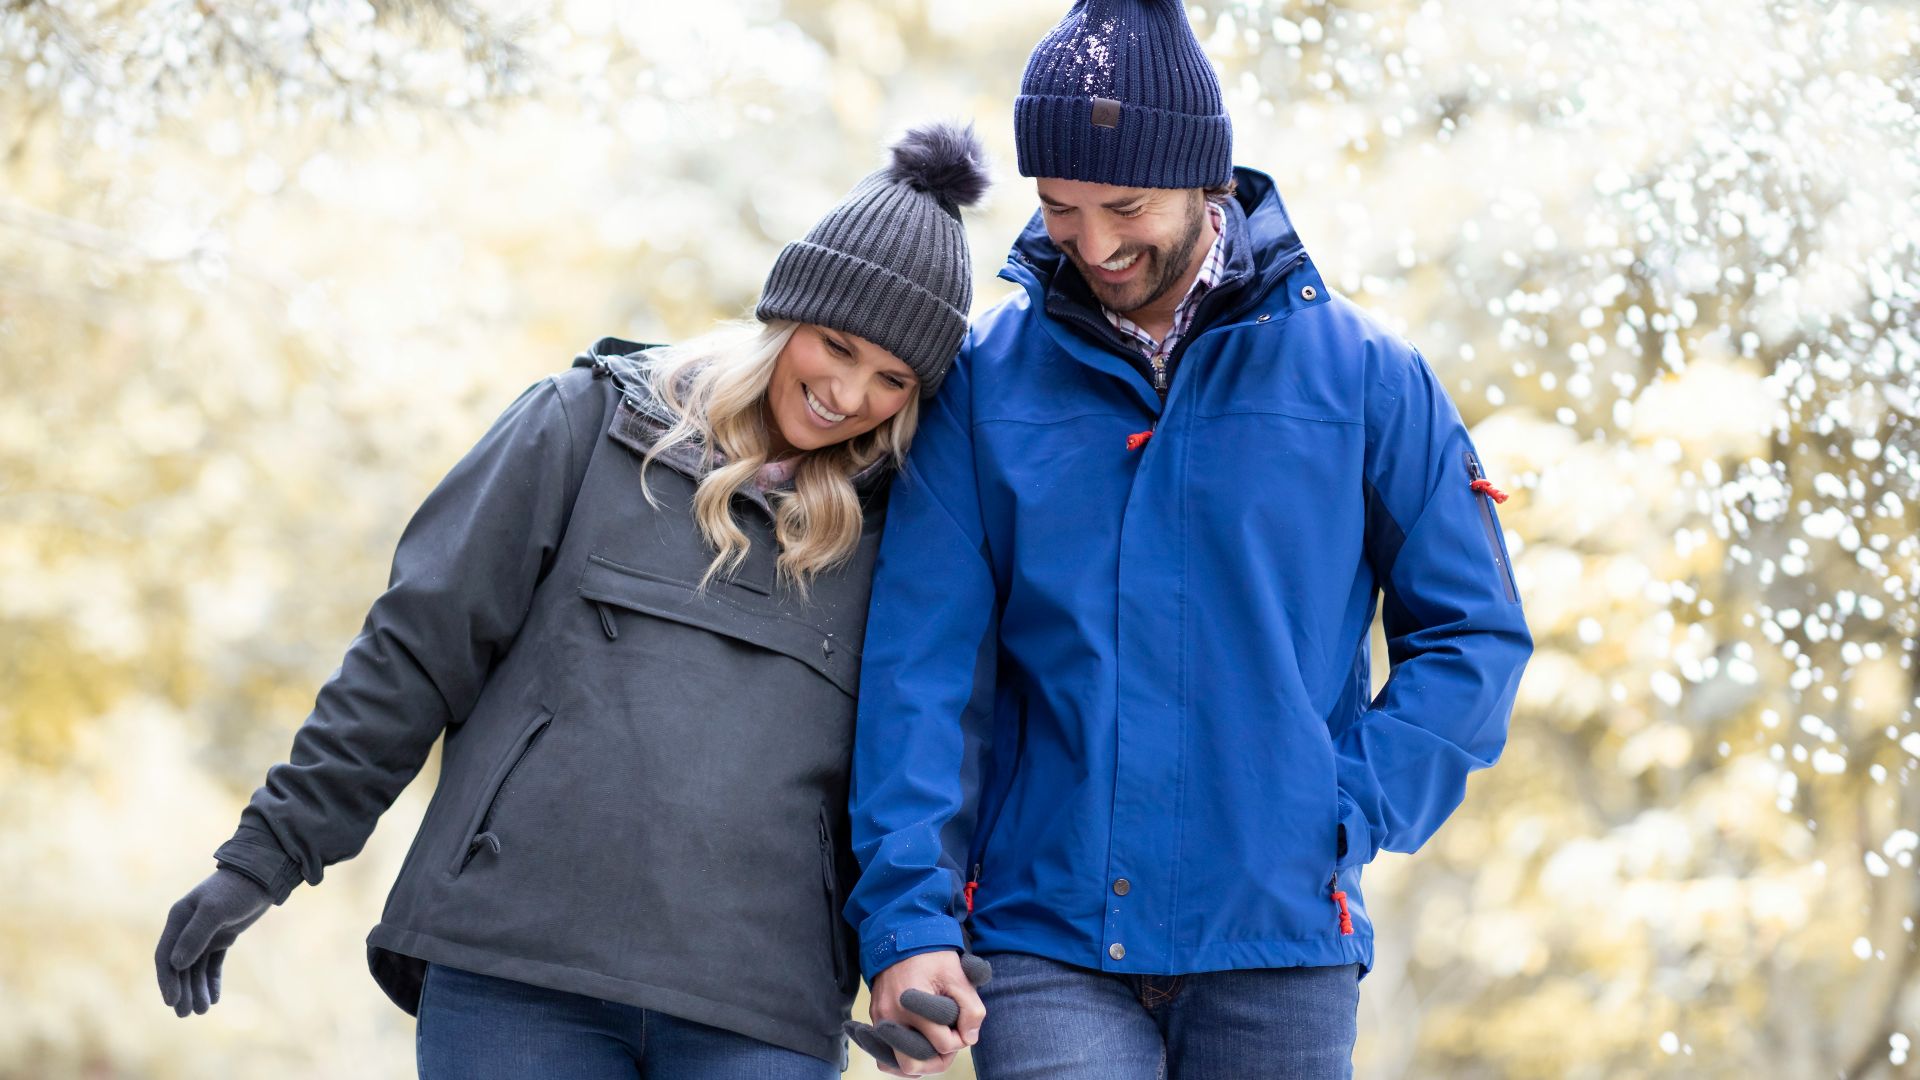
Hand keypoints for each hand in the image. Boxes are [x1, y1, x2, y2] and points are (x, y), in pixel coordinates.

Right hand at [154, 868, 271, 1016]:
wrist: (264, 875)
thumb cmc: (237, 889)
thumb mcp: (215, 910)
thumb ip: (195, 935)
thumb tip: (175, 964)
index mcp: (178, 919)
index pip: (165, 956)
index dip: (166, 980)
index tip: (172, 1001)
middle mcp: (187, 928)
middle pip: (179, 966)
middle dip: (182, 990)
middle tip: (186, 1014)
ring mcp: (205, 933)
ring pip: (196, 968)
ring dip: (197, 988)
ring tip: (202, 1011)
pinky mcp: (223, 937)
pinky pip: (212, 964)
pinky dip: (212, 980)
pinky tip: (214, 997)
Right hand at [849, 951, 989, 1075]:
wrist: (901, 936)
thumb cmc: (931, 955)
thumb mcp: (958, 975)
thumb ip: (971, 1008)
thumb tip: (970, 1038)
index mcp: (913, 1004)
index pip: (943, 1044)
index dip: (960, 1038)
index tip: (962, 1024)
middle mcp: (891, 1017)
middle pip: (916, 1062)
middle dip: (939, 1058)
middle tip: (950, 1040)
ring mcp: (880, 1021)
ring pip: (897, 1064)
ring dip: (920, 1061)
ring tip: (935, 1047)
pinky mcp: (875, 1021)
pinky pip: (883, 1055)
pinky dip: (900, 1059)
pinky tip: (916, 1051)